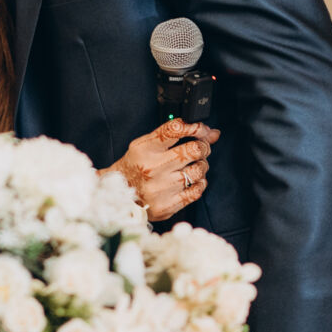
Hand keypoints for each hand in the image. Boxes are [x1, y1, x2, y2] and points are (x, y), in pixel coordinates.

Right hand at [105, 120, 220, 220]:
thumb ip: (175, 134)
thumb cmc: (135, 166)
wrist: (119, 195)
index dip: (195, 126)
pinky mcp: (167, 205)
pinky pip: (196, 191)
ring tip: (195, 164)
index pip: (175, 129)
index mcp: (145, 149)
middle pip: (194, 149)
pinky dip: (200, 183)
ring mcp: (161, 188)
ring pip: (198, 170)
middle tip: (200, 148)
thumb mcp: (146, 144)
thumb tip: (212, 133)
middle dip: (203, 146)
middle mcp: (152, 168)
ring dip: (202, 165)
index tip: (200, 129)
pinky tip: (192, 180)